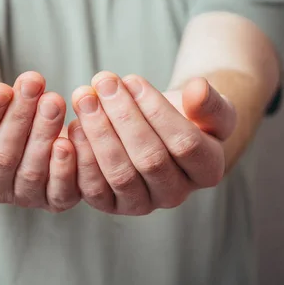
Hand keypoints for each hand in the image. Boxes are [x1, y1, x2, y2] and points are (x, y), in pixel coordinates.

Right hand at [0, 69, 79, 211]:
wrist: (16, 124)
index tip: (1, 89)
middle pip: (2, 157)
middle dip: (19, 118)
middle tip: (34, 85)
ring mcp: (22, 197)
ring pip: (32, 171)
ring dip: (44, 134)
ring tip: (54, 101)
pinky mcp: (53, 199)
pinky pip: (62, 190)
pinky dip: (69, 166)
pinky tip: (72, 136)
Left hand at [68, 72, 235, 215]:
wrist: (162, 133)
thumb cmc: (187, 116)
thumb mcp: (209, 106)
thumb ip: (209, 101)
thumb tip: (197, 88)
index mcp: (207, 170)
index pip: (185, 144)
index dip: (157, 110)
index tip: (133, 79)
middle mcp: (175, 194)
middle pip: (149, 160)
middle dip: (123, 116)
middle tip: (103, 82)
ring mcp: (142, 204)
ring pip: (120, 175)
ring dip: (98, 133)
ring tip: (84, 98)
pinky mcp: (111, 205)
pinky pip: (94, 189)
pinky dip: (81, 158)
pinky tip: (74, 125)